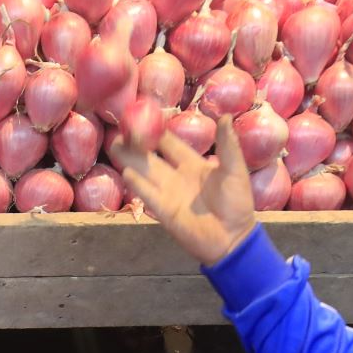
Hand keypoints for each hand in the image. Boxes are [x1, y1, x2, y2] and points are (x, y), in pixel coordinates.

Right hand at [110, 115, 256, 267]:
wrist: (233, 237)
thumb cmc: (237, 203)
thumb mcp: (235, 170)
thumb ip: (227, 145)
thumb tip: (225, 117)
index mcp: (192, 164)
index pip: (169, 143)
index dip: (157, 130)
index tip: (142, 115)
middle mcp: (176, 176)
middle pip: (150, 156)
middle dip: (135, 144)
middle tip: (120, 130)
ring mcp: (167, 193)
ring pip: (144, 172)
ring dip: (130, 160)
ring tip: (115, 145)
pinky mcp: (163, 210)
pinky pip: (148, 194)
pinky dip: (137, 183)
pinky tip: (126, 171)